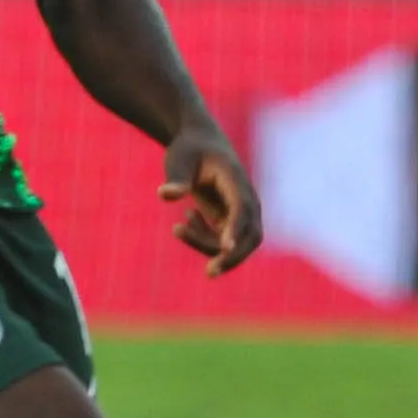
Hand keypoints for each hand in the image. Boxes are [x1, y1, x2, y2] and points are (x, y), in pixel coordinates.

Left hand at [160, 124, 261, 275]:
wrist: (198, 144)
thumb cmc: (189, 149)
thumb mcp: (179, 158)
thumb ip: (176, 176)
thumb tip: (166, 194)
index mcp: (236, 180)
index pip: (242, 209)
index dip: (235, 229)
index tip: (225, 248)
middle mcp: (246, 199)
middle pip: (251, 236)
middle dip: (233, 257)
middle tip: (209, 273)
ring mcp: (241, 212)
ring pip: (234, 244)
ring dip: (206, 244)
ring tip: (177, 228)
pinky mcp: (231, 220)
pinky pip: (222, 241)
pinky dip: (203, 238)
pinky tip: (186, 219)